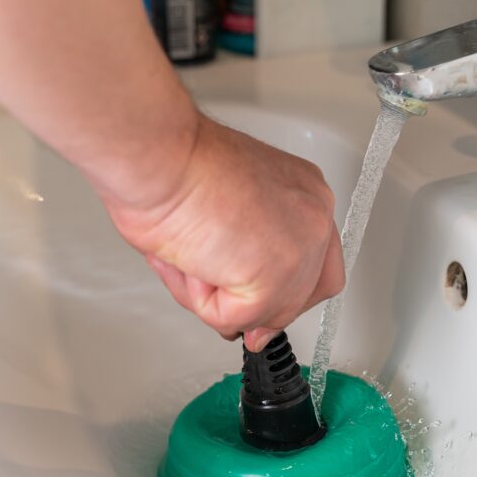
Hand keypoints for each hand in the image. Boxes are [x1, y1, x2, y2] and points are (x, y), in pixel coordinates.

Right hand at [100, 113, 344, 351]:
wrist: (159, 157)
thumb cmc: (174, 166)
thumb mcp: (225, 209)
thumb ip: (245, 256)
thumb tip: (243, 309)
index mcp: (302, 193)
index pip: (316, 261)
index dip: (282, 293)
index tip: (253, 308)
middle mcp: (311, 216)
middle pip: (303, 294)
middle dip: (253, 304)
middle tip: (213, 288)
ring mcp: (300, 249)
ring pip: (264, 312)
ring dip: (212, 293)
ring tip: (190, 252)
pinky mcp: (275, 278)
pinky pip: (234, 319)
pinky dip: (199, 299)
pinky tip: (190, 260)